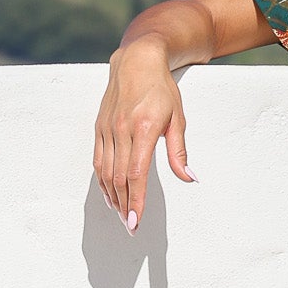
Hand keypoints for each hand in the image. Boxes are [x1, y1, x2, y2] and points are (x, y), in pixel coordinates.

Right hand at [93, 36, 195, 231]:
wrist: (135, 61)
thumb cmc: (162, 90)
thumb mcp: (178, 118)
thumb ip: (179, 152)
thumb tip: (189, 178)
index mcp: (144, 129)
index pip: (137, 173)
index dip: (135, 200)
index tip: (136, 220)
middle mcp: (122, 130)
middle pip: (120, 177)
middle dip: (124, 205)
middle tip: (130, 226)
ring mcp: (107, 129)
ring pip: (106, 171)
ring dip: (112, 196)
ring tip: (121, 215)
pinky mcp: (99, 128)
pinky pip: (98, 160)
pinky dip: (102, 180)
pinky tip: (109, 194)